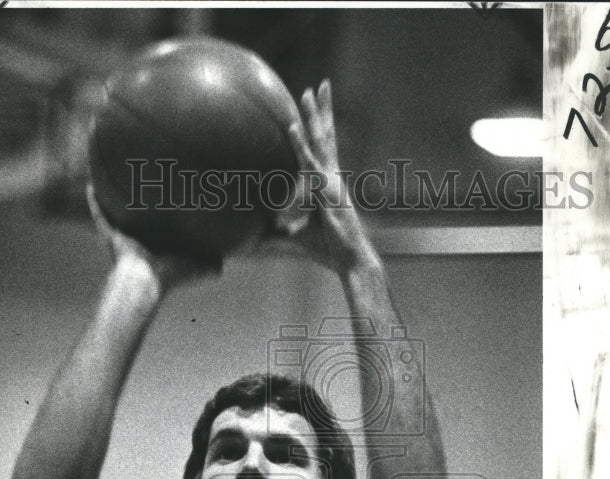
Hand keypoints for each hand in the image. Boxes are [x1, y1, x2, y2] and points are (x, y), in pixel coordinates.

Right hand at [86, 183, 215, 290]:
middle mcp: (140, 241)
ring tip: (113, 177)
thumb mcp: (196, 268)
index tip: (172, 197)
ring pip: (119, 215)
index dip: (166, 216)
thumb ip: (209, 266)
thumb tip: (222, 266)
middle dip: (140, 204)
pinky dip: (95, 204)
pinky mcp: (112, 236)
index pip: (163, 228)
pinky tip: (91, 187)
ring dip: (115, 200)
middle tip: (142, 180)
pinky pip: (101, 217)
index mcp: (158, 247)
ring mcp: (124, 238)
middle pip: (140, 218)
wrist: (146, 281)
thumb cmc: (170, 277)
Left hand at [270, 80, 377, 273]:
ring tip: (308, 91)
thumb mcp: (298, 235)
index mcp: (329, 184)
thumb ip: (281, 228)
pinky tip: (291, 126)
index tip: (316, 109)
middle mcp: (332, 177)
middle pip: (327, 137)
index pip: (324, 150)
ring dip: (314, 116)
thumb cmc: (328, 250)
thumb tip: (259, 232)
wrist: (350, 260)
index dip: (321, 128)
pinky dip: (299, 144)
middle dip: (323, 111)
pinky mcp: (325, 191)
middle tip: (318, 87)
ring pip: (321, 142)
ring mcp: (331, 182)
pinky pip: (309, 163)